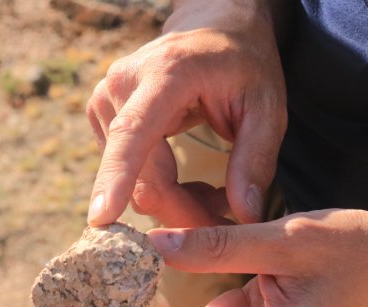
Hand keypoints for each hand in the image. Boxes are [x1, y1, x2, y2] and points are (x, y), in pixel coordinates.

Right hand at [86, 0, 286, 227]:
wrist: (213, 27)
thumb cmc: (243, 64)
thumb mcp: (266, 108)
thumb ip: (255, 161)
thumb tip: (245, 217)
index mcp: (164, 75)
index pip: (132, 134)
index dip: (116, 178)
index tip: (101, 218)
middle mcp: (121, 86)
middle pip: (141, 179)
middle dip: (182, 211)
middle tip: (225, 216)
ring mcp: (104, 101)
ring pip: (134, 185)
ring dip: (175, 201)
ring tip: (213, 190)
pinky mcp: (101, 117)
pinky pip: (128, 175)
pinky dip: (160, 188)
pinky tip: (187, 179)